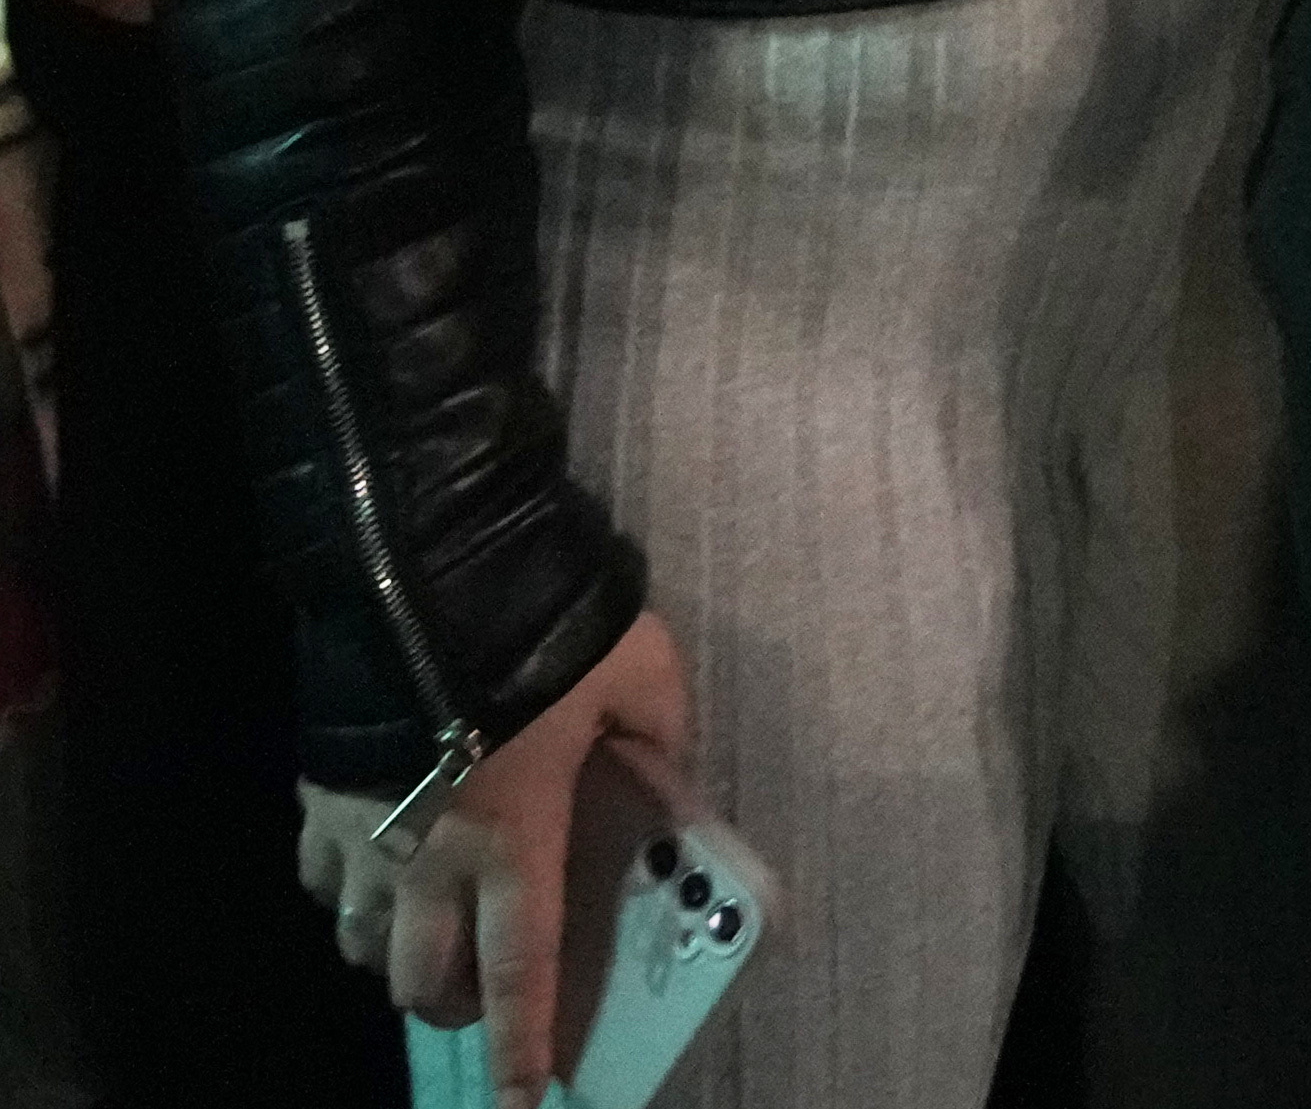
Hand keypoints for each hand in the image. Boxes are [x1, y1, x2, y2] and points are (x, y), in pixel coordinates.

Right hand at [299, 607, 688, 1105]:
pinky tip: (380, 868)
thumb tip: (671, 779)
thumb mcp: (643, 679)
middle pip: (422, 980)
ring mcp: (362, 834)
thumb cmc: (546, 634)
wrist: (418, 577)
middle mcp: (429, 861)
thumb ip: (661, 739)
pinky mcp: (315, 799)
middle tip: (483, 998)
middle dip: (452, 1008)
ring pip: (363, 943)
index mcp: (514, 845)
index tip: (526, 1104)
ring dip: (397, 957)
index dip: (524, 1047)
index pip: (520, 973)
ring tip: (432, 937)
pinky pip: (325, 880)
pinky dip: (349, 893)